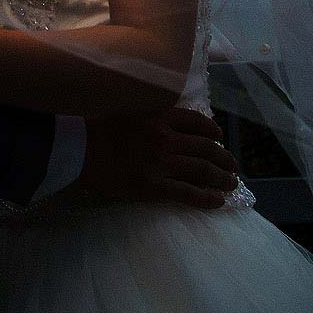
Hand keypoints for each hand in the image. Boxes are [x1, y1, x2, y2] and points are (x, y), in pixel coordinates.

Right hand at [79, 106, 239, 207]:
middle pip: (206, 149)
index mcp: (160, 117)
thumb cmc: (99, 129)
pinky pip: (188, 193)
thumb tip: (172, 121)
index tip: (219, 137)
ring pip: (203, 171)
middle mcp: (166, 138)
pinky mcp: (154, 186)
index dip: (212, 130)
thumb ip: (153, 114)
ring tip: (231, 184)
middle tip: (233, 166)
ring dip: (222, 178)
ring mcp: (161, 163)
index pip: (197, 122)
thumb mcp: (130, 111)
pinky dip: (207, 198)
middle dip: (224, 158)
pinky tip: (217, 201)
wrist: (79, 149)